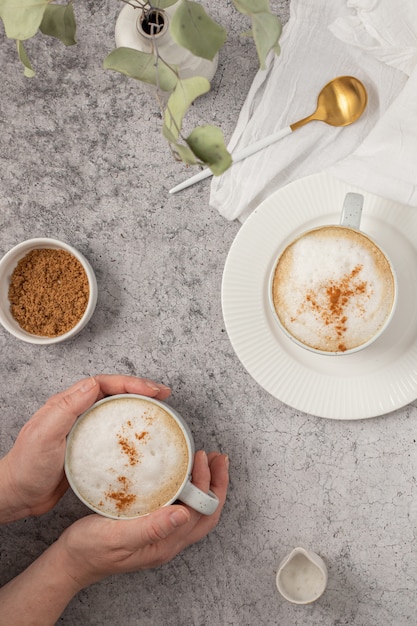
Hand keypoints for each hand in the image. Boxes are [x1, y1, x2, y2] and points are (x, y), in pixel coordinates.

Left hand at [0, 375, 170, 521]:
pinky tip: (144, 442)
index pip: (105, 384)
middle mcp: (78, 412)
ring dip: (139, 408)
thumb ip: (66, 408)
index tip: (153, 390)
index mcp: (68, 403)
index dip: (131, 382)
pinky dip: (132, 432)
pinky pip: (115, 434)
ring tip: (160, 412)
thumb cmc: (26, 466)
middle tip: (164, 396)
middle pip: (115, 393)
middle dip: (141, 390)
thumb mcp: (44, 434)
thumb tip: (93, 384)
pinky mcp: (90, 449)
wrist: (18, 496)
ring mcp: (85, 430)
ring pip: (117, 411)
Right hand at [55, 450, 228, 589]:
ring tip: (207, 462)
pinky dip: (190, 489)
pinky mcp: (152, 528)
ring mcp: (162, 536)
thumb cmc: (90, 550)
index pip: (200, 511)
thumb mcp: (118, 536)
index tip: (202, 458)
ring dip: (206, 486)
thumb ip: (151, 527)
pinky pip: (182, 508)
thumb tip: (184, 514)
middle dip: (217, 484)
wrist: (71, 561)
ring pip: (197, 511)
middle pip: (206, 513)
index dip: (207, 483)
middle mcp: (169, 541)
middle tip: (218, 457)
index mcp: (165, 544)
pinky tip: (182, 476)